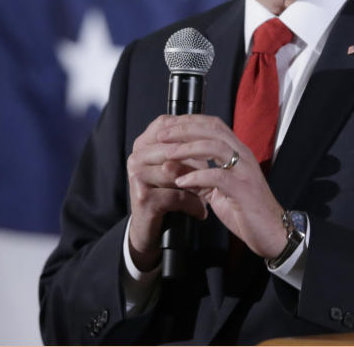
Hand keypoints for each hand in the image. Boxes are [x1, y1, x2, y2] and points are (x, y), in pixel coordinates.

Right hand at [126, 115, 208, 270]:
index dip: (192, 132)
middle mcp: (136, 156)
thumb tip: (214, 130)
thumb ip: (186, 146)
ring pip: (176, 171)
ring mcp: (137, 177)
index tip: (212, 142)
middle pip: (174, 149)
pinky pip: (177, 195)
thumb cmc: (167, 191)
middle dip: (197, 160)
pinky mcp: (144, 198)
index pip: (168, 124)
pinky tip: (201, 211)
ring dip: (197, 183)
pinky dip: (193, 204)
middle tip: (217, 170)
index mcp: (143, 143)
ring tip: (209, 191)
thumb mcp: (175, 165)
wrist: (149, 228)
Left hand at [158, 115, 286, 259]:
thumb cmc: (245, 210)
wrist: (273, 233)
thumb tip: (168, 165)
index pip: (213, 125)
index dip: (189, 122)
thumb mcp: (215, 190)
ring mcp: (245, 171)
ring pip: (215, 147)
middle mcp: (243, 156)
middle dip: (184, 129)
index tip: (167, 127)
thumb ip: (196, 176)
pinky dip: (197, 176)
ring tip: (168, 154)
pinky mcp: (243, 189)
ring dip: (188, 148)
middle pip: (213, 130)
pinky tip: (181, 182)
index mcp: (238, 152)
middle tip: (162, 135)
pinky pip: (217, 176)